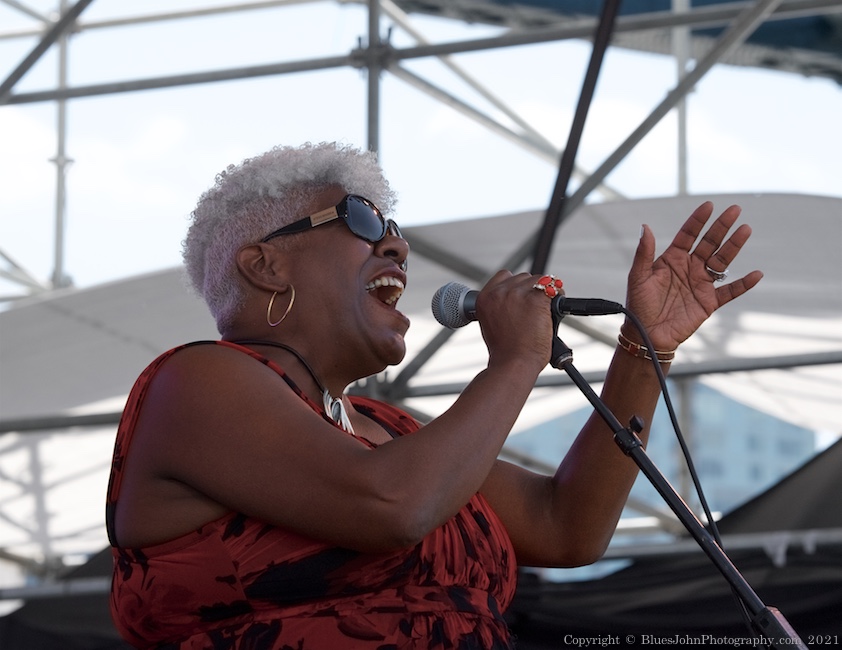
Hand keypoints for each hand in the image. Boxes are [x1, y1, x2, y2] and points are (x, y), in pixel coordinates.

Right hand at [476, 270, 554, 370]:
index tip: (522, 297)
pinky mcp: (535, 299)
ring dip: (544, 293)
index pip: (504, 276)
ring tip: (543, 312)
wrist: (513, 364)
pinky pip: (553, 288)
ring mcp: (517, 295)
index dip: (516, 286)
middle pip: (523, 277)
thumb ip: (499, 305)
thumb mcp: (491, 323)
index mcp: (485, 298)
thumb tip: (516, 297)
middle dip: (531, 290)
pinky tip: (555, 308)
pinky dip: (558, 296)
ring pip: (539, 281)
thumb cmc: (505, 350)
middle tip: (534, 310)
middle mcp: (499, 293)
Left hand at [625, 201, 762, 350]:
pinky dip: (743, 284)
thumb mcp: (638, 277)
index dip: (698, 220)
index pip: (688, 235)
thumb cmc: (639, 306)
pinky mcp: (709, 302)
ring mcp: (701, 284)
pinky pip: (730, 291)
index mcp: (672, 259)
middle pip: (709, 243)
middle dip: (721, 227)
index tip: (709, 205)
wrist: (647, 334)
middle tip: (735, 209)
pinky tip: (756, 274)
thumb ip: (644, 253)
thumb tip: (645, 226)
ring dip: (734, 247)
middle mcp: (689, 268)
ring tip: (745, 230)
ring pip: (721, 261)